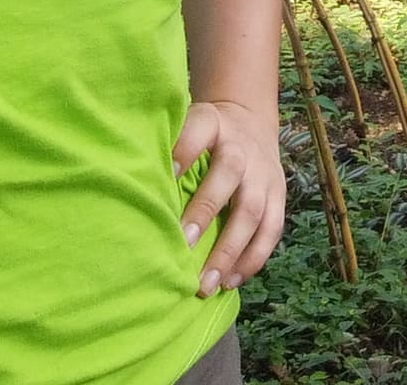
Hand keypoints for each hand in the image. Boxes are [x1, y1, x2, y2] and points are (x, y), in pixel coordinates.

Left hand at [171, 94, 286, 294]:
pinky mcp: (278, 196)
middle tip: (185, 244)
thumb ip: (165, 146)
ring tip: (208, 283)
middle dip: (207, 210)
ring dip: (231, 250)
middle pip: (229, 175)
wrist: (251, 124)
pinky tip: (230, 281)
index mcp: (213, 124)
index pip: (199, 131)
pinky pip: (271, 230)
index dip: (184, 150)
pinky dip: (253, 259)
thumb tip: (128, 180)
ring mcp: (264, 174)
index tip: (167, 175)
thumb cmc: (205, 136)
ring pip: (253, 211)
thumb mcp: (187, 124)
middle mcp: (241, 148)